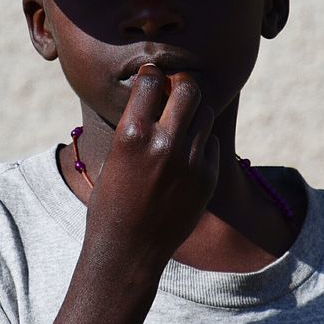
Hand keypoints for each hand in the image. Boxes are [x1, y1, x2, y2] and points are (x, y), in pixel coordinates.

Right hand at [85, 65, 219, 266]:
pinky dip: (201, 143)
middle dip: (181, 84)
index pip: (151, 79)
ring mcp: (190, 161)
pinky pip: (212, 144)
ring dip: (193, 113)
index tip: (151, 76)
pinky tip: (186, 155)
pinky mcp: (207, 178)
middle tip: (174, 90)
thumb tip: (155, 90)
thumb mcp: (114, 154)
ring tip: (180, 124)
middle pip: (188, 88)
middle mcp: (164, 143)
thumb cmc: (111, 200)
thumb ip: (136, 123)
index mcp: (132, 133)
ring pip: (205, 114)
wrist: (129, 249)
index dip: (151, 74)